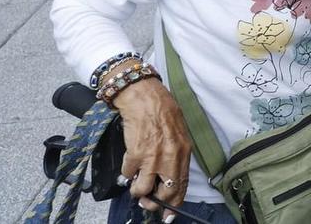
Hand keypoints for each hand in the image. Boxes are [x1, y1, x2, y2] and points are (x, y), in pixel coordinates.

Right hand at [114, 76, 190, 213]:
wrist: (144, 97)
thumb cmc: (162, 113)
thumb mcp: (178, 135)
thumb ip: (174, 157)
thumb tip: (166, 180)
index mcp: (183, 152)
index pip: (182, 185)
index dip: (174, 204)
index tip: (168, 216)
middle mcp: (170, 157)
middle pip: (164, 193)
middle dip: (153, 203)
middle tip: (146, 201)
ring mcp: (153, 157)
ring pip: (142, 190)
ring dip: (137, 189)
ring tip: (136, 179)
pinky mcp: (135, 154)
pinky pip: (128, 174)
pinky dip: (127, 171)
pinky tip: (130, 161)